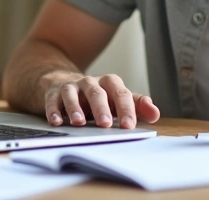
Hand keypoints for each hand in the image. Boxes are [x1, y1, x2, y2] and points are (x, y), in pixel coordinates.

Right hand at [44, 74, 159, 128]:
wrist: (62, 82)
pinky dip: (54, 110)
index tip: (129, 125)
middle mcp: (90, 83)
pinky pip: (53, 100)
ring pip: (73, 94)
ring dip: (75, 108)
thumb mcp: (116, 99)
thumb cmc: (95, 96)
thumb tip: (155, 114)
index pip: (120, 93)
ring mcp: (71, 87)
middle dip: (101, 108)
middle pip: (96, 91)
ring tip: (79, 122)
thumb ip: (136, 106)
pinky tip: (57, 121)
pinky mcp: (53, 93)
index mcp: (109, 84)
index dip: (125, 109)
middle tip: (105, 124)